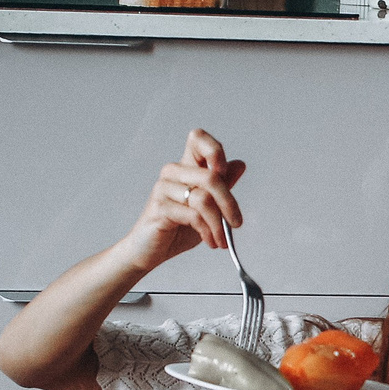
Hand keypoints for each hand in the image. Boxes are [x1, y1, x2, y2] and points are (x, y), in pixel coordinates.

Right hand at [122, 129, 248, 272]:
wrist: (149, 250)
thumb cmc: (176, 228)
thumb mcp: (207, 207)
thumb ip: (222, 186)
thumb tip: (239, 164)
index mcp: (185, 167)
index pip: (197, 138)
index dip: (215, 151)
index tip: (224, 173)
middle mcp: (173, 172)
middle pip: (211, 176)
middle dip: (229, 204)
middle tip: (236, 224)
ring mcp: (164, 188)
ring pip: (204, 199)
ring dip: (219, 224)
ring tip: (221, 240)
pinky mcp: (160, 207)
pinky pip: (193, 215)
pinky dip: (207, 231)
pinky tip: (209, 240)